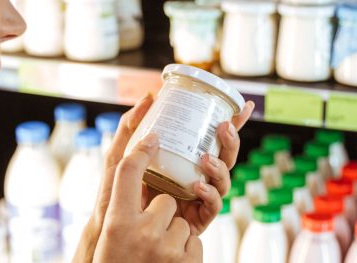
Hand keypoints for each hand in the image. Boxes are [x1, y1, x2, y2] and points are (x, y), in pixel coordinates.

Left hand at [72, 95, 254, 261]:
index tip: (244, 108)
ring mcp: (198, 198)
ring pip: (222, 180)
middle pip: (224, 157)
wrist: (111, 229)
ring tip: (205, 160)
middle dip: (230, 142)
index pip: (212, 139)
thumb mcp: (120, 156)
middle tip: (223, 128)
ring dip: (219, 167)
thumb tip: (148, 98)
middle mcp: (196, 177)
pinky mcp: (197, 219)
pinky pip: (212, 206)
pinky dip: (210, 195)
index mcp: (184, 161)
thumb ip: (130, 128)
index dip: (232, 124)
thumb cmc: (117, 194)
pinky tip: (198, 187)